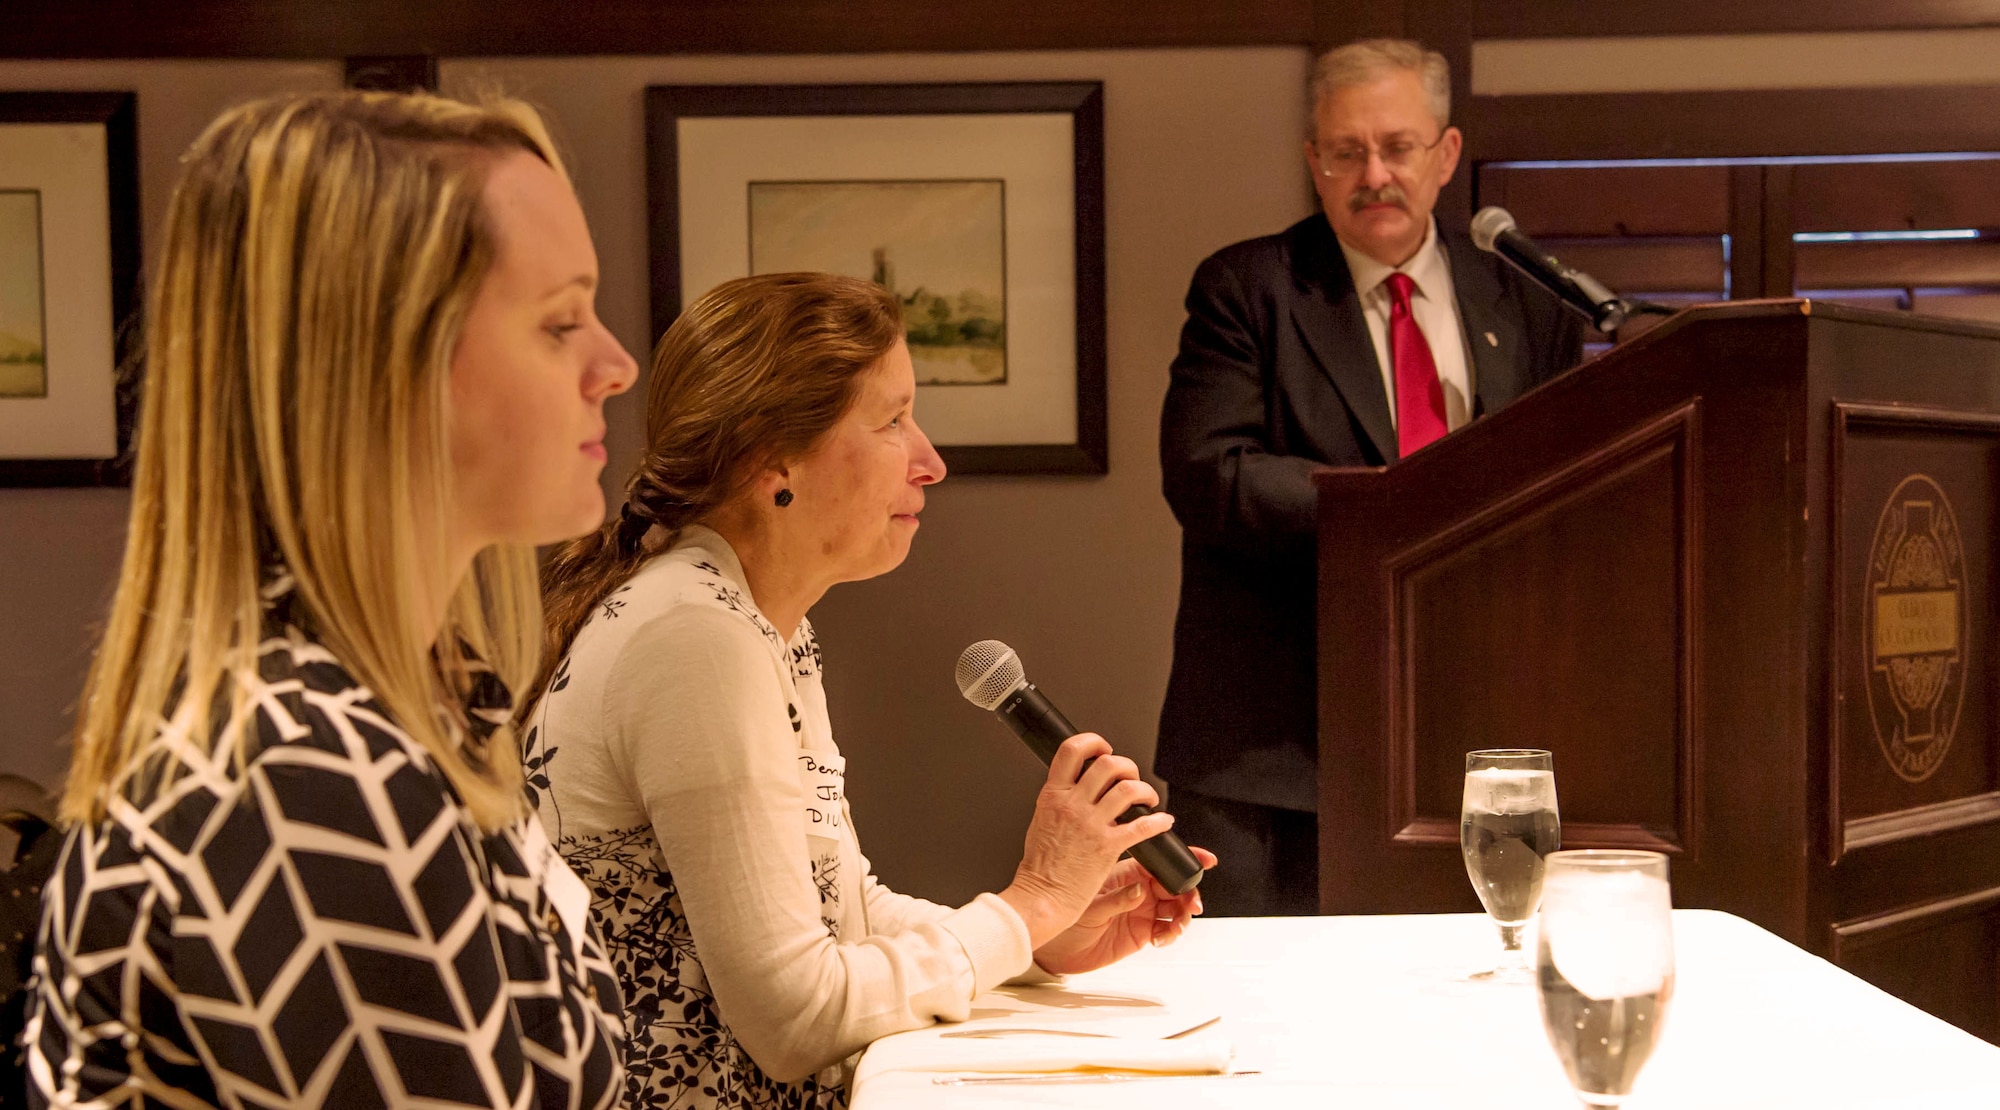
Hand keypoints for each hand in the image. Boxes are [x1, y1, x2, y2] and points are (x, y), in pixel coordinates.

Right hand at [997, 734, 1173, 948]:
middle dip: (1127, 767)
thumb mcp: (1040, 821)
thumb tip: (1076, 789)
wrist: (1042, 896)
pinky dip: (1158, 821)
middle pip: (1108, 764)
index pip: (1072, 750)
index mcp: (1053, 795)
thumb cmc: (1040, 867)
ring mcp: (1091, 824)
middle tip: (1130, 778)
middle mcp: (1073, 805)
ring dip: (1145, 791)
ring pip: (1128, 790)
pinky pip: (1142, 826)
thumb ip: (1059, 801)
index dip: (1093, 742)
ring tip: (1147, 799)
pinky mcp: (1108, 846)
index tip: (1104, 748)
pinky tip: (1162, 822)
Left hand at [1031, 848, 1217, 974]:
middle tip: (1192, 901)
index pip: (1161, 862)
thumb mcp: (1090, 902)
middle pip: (1175, 885)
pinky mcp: (1141, 933)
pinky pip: (1166, 930)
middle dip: (1189, 891)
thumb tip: (1139, 890)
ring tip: (1178, 923)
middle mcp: (1137, 890)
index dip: (1184, 860)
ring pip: (1175, 908)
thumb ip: (1117, 898)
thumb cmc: (1064, 912)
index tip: (1203, 860)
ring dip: (1183, 913)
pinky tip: (1163, 936)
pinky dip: (1171, 933)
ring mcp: (1141, 911)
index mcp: (1127, 872)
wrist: (1054, 945)